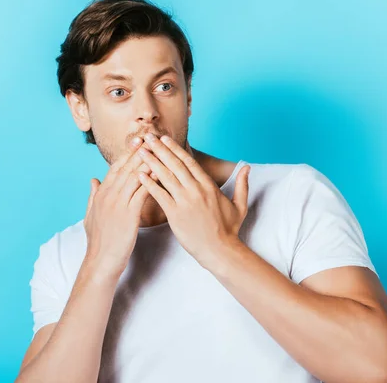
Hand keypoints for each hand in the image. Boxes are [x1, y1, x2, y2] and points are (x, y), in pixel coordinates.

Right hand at [82, 137, 155, 279]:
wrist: (100, 261)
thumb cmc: (98, 241)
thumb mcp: (90, 215)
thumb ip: (92, 195)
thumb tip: (92, 179)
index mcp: (101, 193)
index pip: (116, 167)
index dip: (128, 152)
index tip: (138, 140)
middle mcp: (108, 194)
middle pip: (126, 166)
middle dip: (139, 150)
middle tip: (151, 136)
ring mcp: (117, 203)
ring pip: (135, 176)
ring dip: (148, 161)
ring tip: (160, 148)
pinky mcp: (128, 214)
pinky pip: (142, 192)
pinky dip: (152, 180)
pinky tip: (162, 172)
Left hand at [136, 133, 250, 268]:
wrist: (220, 250)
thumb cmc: (229, 230)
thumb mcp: (240, 205)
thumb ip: (242, 184)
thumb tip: (247, 167)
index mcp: (209, 186)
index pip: (189, 162)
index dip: (175, 149)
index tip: (164, 139)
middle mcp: (196, 190)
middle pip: (175, 164)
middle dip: (160, 149)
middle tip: (147, 137)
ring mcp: (185, 201)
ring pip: (166, 176)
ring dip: (152, 162)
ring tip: (141, 151)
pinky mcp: (175, 214)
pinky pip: (159, 195)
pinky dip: (149, 184)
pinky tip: (139, 175)